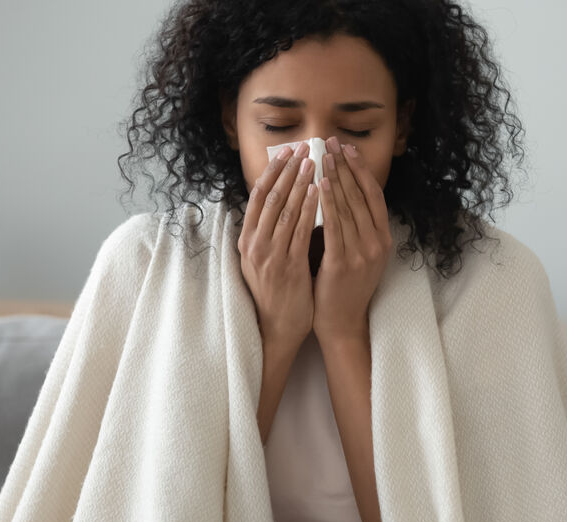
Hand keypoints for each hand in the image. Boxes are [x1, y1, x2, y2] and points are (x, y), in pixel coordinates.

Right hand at [238, 141, 319, 353]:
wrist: (276, 328)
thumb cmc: (275, 292)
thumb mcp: (263, 259)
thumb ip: (269, 232)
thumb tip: (280, 202)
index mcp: (246, 240)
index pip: (257, 196)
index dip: (272, 171)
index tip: (286, 152)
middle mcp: (254, 244)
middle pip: (270, 197)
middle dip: (287, 170)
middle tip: (304, 148)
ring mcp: (269, 255)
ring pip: (284, 210)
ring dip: (300, 183)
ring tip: (313, 162)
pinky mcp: (287, 267)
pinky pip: (299, 231)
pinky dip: (309, 208)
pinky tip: (319, 192)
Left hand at [312, 136, 392, 347]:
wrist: (341, 321)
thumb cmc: (343, 285)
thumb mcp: (358, 252)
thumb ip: (353, 225)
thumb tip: (338, 190)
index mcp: (383, 238)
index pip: (373, 195)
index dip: (360, 169)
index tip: (347, 148)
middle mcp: (377, 243)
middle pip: (360, 196)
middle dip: (344, 167)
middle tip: (331, 143)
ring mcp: (363, 253)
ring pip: (348, 207)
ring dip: (335, 178)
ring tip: (322, 156)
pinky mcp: (344, 263)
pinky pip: (335, 226)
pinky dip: (327, 203)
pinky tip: (318, 185)